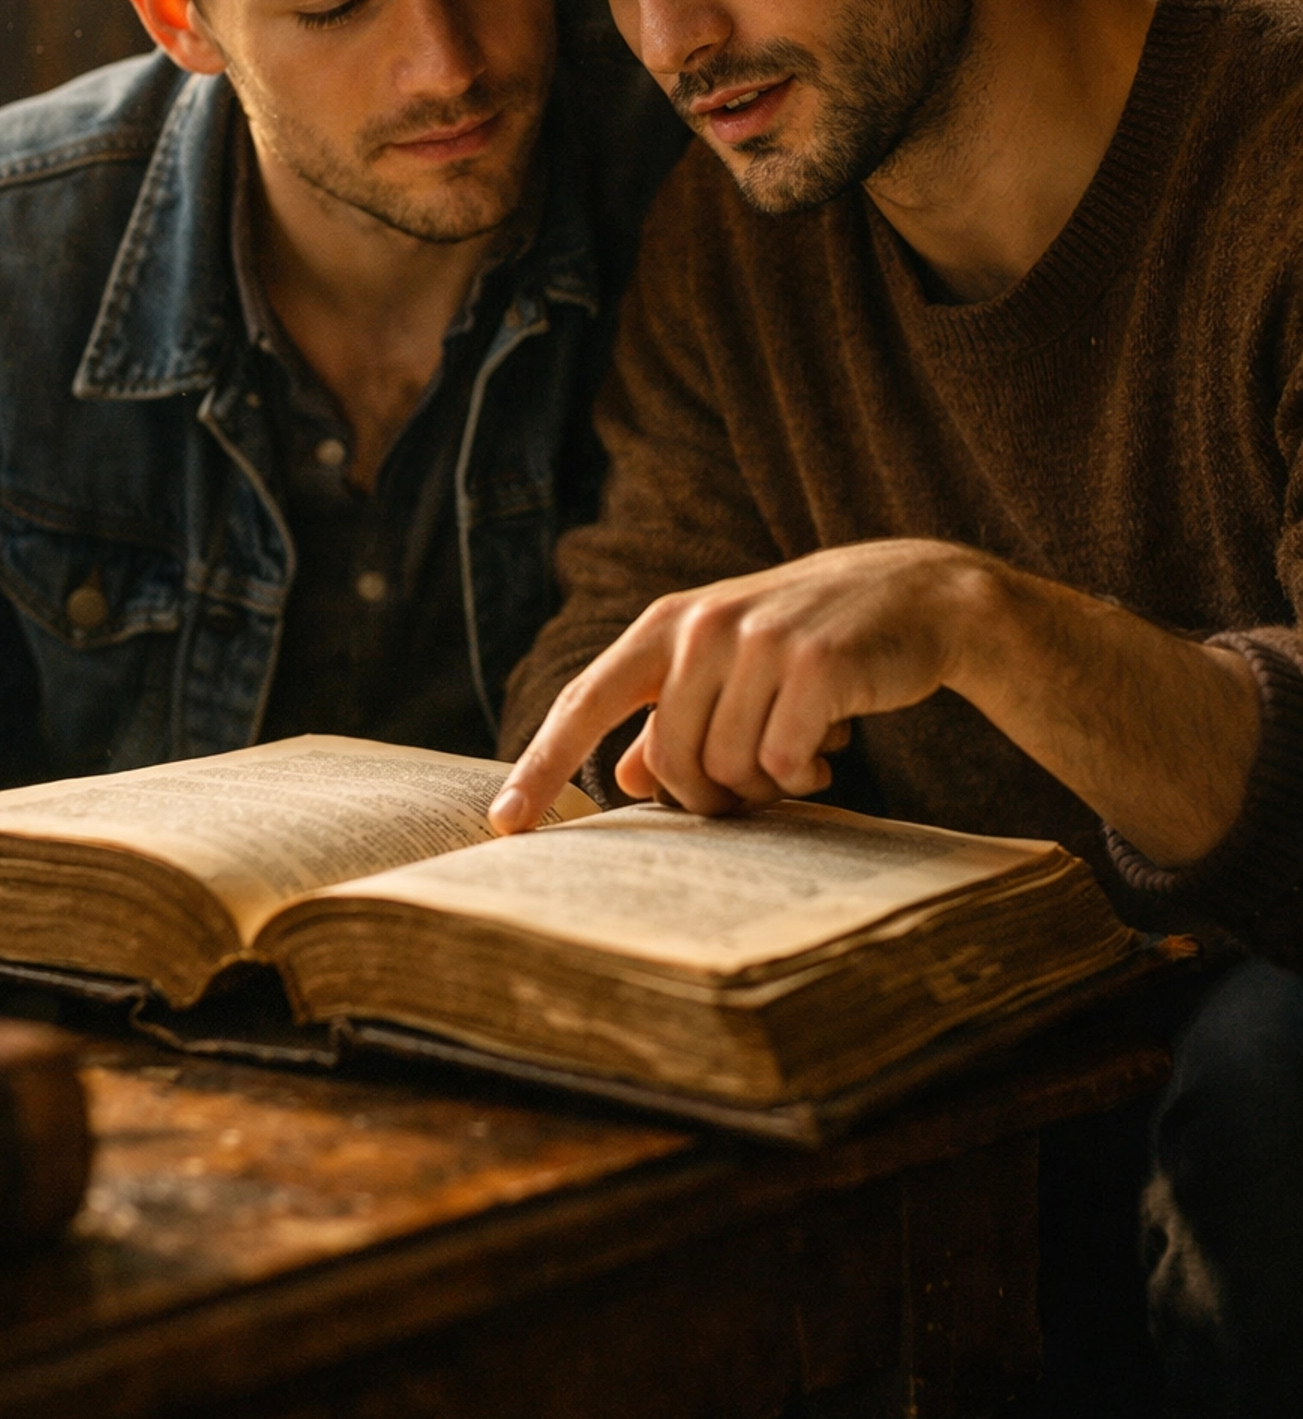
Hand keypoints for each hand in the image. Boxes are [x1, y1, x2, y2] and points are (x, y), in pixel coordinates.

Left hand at [490, 539, 993, 832]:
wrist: (916, 593)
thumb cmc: (810, 642)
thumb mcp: (730, 667)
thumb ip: (675, 718)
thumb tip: (630, 779)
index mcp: (665, 625)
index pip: (586, 700)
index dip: (541, 765)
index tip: (503, 825)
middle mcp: (701, 625)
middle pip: (673, 763)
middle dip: (712, 797)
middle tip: (757, 786)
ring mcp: (758, 640)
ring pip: (731, 770)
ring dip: (769, 782)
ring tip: (802, 750)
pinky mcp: (814, 662)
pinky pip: (787, 762)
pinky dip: (807, 772)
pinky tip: (832, 746)